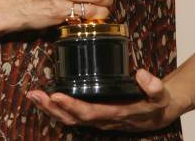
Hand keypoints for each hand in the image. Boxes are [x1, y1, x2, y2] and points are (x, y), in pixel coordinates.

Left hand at [27, 69, 182, 131]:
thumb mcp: (161, 94)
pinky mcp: (94, 114)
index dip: (72, 106)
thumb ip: (154, 86)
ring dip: (49, 109)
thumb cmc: (157, 103)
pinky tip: (45, 98)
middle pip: (72, 118)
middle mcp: (103, 119)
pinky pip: (72, 114)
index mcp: (116, 114)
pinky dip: (56, 108)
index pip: (90, 112)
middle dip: (52, 108)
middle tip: (34, 95)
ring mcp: (97, 118)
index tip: (57, 96)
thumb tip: (142, 74)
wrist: (159, 114)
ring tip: (33, 96)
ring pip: (69, 119)